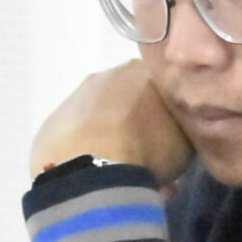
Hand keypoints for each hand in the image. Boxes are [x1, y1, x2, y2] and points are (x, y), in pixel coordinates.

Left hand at [30, 58, 193, 182]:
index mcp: (144, 69)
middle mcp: (110, 73)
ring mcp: (77, 95)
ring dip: (115, 137)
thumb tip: (179, 129)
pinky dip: (90, 149)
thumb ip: (185, 126)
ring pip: (104, 116)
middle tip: (150, 157)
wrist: (93, 170)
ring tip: (123, 171)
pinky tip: (98, 172)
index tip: (174, 138)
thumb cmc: (148, 149)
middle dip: (140, 124)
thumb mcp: (188, 140)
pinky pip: (80, 134)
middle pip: (131, 98)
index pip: (163, 86)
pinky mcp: (54, 121)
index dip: (170, 114)